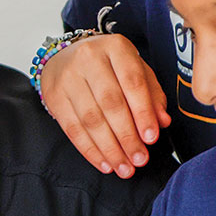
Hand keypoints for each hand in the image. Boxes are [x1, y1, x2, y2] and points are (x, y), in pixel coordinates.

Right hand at [40, 35, 169, 176]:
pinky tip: (103, 163)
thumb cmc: (109, 66)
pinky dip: (89, 150)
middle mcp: (88, 57)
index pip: (132, 82)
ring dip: (109, 149)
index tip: (151, 138)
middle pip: (110, 103)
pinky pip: (72, 128)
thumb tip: (162, 122)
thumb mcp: (136, 70)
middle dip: (127, 136)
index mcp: (116, 47)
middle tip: (139, 159)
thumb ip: (152, 94)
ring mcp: (67, 76)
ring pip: (90, 119)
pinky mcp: (53, 95)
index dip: (143, 113)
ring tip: (124, 167)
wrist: (67, 56)